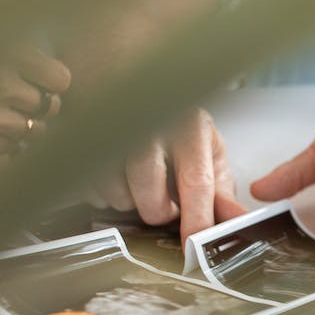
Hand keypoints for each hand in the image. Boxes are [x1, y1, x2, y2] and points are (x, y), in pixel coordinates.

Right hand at [85, 108, 243, 241]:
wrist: (120, 66)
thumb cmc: (169, 114)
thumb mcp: (204, 143)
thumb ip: (220, 186)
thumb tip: (236, 221)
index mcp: (190, 124)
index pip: (196, 183)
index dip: (196, 221)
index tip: (194, 248)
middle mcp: (150, 123)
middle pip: (152, 200)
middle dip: (158, 212)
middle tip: (162, 199)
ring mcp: (110, 127)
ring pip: (117, 198)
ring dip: (128, 200)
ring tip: (135, 178)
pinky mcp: (79, 135)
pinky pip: (89, 188)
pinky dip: (102, 191)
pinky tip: (112, 170)